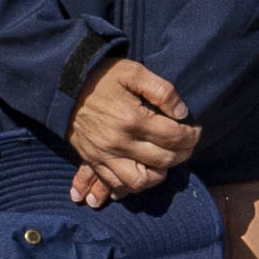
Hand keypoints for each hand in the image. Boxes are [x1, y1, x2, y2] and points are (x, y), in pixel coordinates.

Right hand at [67, 57, 196, 203]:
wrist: (63, 86)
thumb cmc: (102, 76)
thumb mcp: (134, 72)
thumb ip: (161, 90)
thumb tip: (181, 113)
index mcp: (132, 120)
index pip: (173, 136)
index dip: (190, 135)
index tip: (195, 130)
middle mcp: (119, 142)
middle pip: (163, 160)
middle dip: (182, 154)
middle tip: (187, 145)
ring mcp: (105, 155)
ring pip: (139, 181)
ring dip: (157, 176)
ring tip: (164, 162)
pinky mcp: (93, 160)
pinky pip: (114, 184)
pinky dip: (130, 187)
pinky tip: (141, 176)